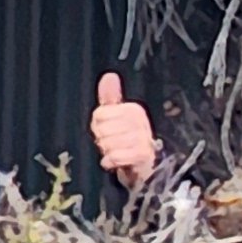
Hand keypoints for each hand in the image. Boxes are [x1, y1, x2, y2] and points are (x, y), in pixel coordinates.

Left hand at [88, 71, 161, 188]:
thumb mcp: (117, 116)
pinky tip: (116, 161)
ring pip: (108, 144)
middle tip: (113, 144)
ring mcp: (143, 138)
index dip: (98, 125)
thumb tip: (109, 76)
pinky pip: (115, 157)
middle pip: (102, 130)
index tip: (108, 130)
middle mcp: (140, 121)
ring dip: (108, 152)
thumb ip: (110, 96)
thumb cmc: (128, 141)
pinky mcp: (143, 155)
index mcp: (133, 110)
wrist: (143, 167)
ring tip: (117, 152)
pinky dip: (111, 162)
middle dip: (103, 140)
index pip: (99, 115)